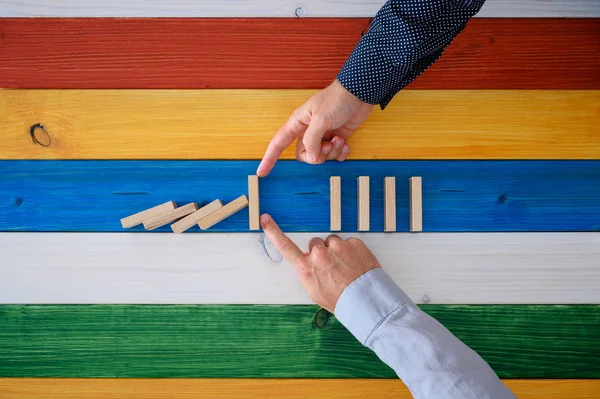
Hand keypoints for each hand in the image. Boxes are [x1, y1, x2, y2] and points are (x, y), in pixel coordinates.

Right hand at [256, 80, 373, 176]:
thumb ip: (312, 140)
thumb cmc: (336, 100)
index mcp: (298, 124)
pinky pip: (334, 156)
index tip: (261, 173)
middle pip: (304, 155)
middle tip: (327, 145)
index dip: (269, 159)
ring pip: (320, 157)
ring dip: (332, 152)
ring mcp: (323, 136)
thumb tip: (311, 158)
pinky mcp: (336, 139)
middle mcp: (308, 131)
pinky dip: (340, 153)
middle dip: (317, 155)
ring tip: (339, 139)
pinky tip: (345, 143)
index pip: (278, 144)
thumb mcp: (320, 119)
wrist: (359, 94)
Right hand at [260, 213, 380, 311]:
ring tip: (346, 268)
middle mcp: (319, 254)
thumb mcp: (315, 291)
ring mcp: (337, 247)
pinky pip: (349, 243)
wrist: (365, 300)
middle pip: (316, 244)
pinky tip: (356, 264)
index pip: (285, 246)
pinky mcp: (353, 243)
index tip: (265, 219)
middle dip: (323, 251)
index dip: (273, 232)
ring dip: (338, 251)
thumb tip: (309, 265)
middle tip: (333, 267)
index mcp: (306, 268)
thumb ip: (309, 273)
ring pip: (334, 242)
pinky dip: (353, 252)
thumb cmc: (339, 300)